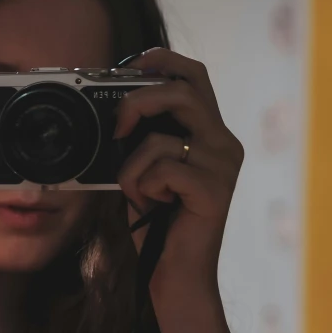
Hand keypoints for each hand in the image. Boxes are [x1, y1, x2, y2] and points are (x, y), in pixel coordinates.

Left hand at [115, 48, 243, 298]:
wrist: (174, 272)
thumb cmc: (157, 220)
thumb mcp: (142, 168)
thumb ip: (137, 138)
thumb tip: (109, 110)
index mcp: (209, 132)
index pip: (194, 75)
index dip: (161, 60)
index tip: (127, 66)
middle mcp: (223, 142)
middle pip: (182, 90)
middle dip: (138, 101)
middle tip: (117, 126)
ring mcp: (223, 165)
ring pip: (162, 138)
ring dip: (131, 166)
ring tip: (136, 190)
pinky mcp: (215, 190)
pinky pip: (162, 170)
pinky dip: (141, 186)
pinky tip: (151, 204)